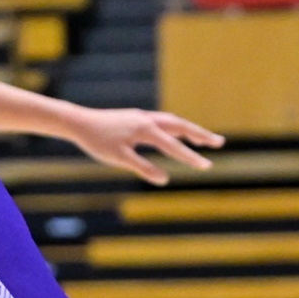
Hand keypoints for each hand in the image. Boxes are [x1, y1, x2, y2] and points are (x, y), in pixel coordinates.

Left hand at [64, 107, 221, 184]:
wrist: (79, 122)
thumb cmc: (97, 141)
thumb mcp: (119, 158)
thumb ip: (142, 168)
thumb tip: (164, 180)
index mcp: (145, 130)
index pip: (174, 146)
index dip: (191, 158)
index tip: (207, 167)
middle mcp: (147, 120)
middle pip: (181, 126)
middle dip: (200, 135)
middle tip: (219, 143)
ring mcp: (142, 117)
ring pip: (172, 122)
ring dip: (189, 131)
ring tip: (202, 140)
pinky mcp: (136, 118)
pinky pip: (162, 122)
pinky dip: (174, 129)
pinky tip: (175, 136)